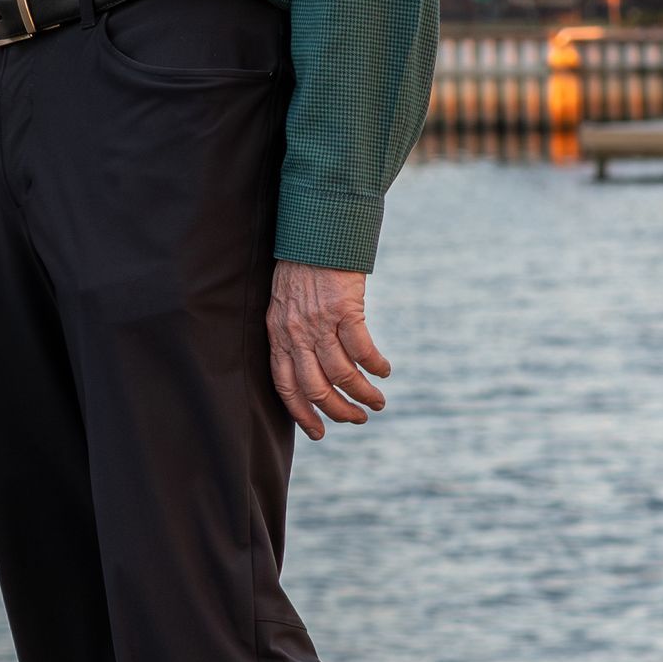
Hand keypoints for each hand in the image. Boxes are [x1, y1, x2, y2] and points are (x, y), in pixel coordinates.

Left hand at [266, 262, 388, 442]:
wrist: (317, 229)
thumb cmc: (304, 266)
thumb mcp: (286, 303)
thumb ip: (294, 334)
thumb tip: (313, 368)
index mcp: (278, 333)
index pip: (285, 386)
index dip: (302, 413)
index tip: (319, 433)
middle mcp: (295, 332)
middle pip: (315, 388)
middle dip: (338, 411)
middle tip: (358, 419)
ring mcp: (319, 322)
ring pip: (341, 375)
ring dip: (363, 394)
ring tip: (377, 402)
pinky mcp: (344, 309)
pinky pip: (362, 350)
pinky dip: (375, 366)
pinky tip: (384, 371)